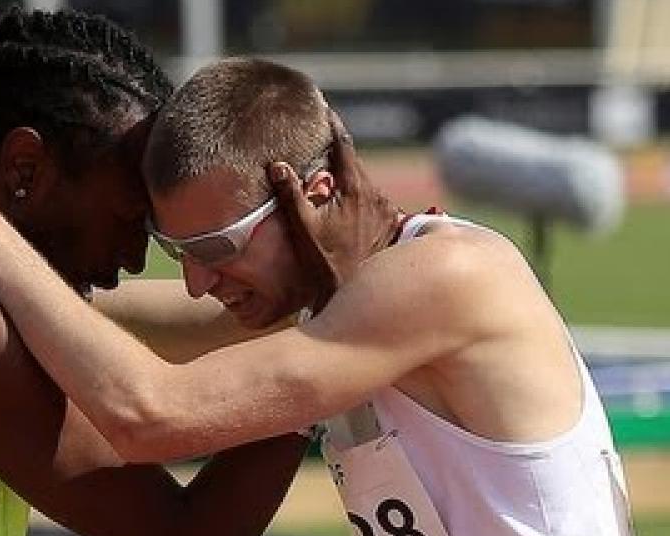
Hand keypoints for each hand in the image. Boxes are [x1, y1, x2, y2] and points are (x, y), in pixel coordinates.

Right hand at [267, 107, 396, 310]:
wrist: (348, 294)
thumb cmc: (323, 262)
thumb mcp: (302, 227)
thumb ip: (290, 193)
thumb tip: (277, 164)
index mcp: (355, 188)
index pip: (344, 144)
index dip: (332, 124)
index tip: (324, 107)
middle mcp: (376, 195)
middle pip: (354, 164)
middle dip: (337, 154)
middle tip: (320, 143)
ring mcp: (387, 210)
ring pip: (364, 183)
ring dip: (347, 179)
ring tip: (329, 180)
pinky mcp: (391, 224)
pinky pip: (372, 202)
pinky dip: (358, 199)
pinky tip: (345, 210)